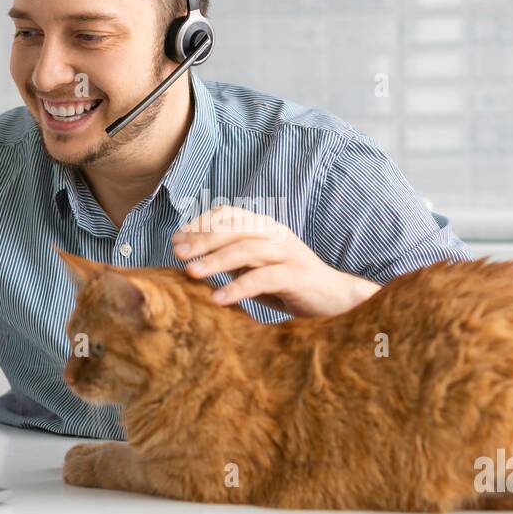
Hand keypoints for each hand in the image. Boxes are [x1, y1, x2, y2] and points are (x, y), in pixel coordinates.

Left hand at [171, 205, 379, 317]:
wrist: (335, 297)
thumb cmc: (289, 283)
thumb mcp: (256, 266)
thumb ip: (232, 260)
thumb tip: (192, 261)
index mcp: (264, 228)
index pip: (228, 214)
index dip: (201, 224)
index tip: (177, 239)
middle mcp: (275, 234)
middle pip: (234, 228)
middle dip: (202, 240)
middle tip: (178, 253)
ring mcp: (288, 253)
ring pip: (247, 250)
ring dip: (216, 261)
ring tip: (191, 273)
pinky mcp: (297, 275)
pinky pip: (263, 278)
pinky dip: (238, 288)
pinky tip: (218, 299)